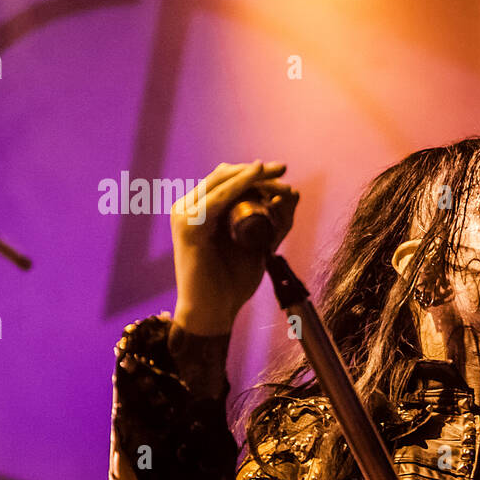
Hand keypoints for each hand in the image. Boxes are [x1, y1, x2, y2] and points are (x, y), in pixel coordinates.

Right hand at [170, 160, 298, 334]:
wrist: (214, 311)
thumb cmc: (233, 282)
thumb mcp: (261, 244)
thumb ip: (275, 222)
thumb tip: (294, 193)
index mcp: (202, 211)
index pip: (226, 180)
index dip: (254, 173)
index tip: (283, 172)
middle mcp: (189, 208)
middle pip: (223, 176)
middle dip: (256, 170)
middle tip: (283, 168)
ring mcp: (185, 215)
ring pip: (221, 182)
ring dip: (252, 176)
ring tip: (277, 172)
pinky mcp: (188, 226)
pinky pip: (217, 199)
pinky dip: (238, 185)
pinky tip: (255, 176)